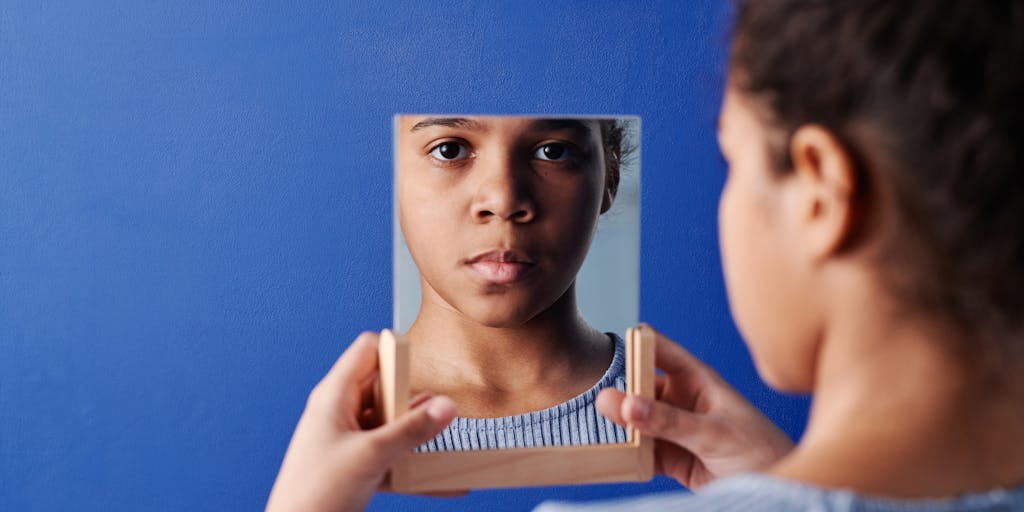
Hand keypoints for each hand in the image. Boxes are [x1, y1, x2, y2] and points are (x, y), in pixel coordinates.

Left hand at [266, 332, 456, 511]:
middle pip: (387, 388)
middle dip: (415, 398)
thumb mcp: (371, 456)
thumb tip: (446, 406)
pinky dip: (414, 466)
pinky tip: (444, 483)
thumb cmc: (314, 494)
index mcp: (335, 395)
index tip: (424, 368)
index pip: (369, 350)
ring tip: (446, 442)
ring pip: (392, 423)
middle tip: (439, 413)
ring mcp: (349, 439)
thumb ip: (411, 430)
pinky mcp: (356, 465)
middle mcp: (342, 411)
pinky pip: (392, 456)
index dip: (396, 351)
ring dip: (417, 433)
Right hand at [597, 325, 793, 489]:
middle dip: (621, 393)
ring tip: (601, 429)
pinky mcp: (670, 458)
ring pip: (636, 421)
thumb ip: (669, 422)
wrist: (776, 494)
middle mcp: (683, 401)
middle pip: (641, 388)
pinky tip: (614, 456)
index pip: (662, 351)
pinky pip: (640, 452)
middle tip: (601, 402)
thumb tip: (626, 404)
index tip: (613, 346)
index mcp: (698, 380)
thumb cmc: (762, 453)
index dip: (639, 343)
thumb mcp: (714, 434)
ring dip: (620, 427)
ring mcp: (674, 430)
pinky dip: (626, 455)